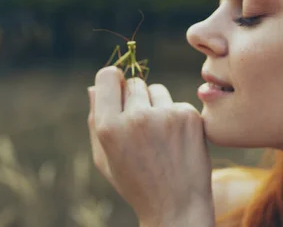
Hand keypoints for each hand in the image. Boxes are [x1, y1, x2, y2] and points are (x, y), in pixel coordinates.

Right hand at [87, 66, 214, 225]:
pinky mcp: (189, 116)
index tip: (119, 92)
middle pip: (134, 83)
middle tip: (142, 128)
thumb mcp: (105, 158)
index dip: (113, 82)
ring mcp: (166, 115)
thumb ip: (95, 120)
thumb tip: (94, 87)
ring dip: (157, 105)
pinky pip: (176, 102)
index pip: (107, 76)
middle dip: (136, 99)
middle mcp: (137, 117)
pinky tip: (176, 141)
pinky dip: (176, 117)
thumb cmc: (136, 182)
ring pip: (157, 90)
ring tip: (159, 137)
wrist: (177, 206)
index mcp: (109, 127)